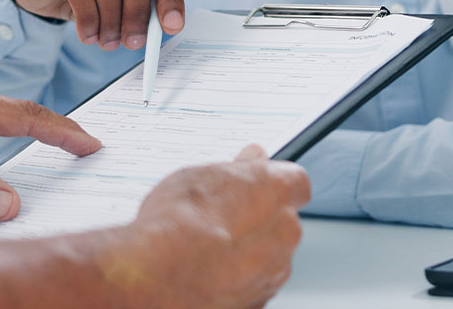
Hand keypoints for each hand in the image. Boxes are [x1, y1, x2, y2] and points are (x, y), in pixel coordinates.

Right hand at [98, 145, 310, 308]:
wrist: (157, 275)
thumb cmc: (177, 223)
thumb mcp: (200, 176)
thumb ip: (238, 168)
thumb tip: (252, 159)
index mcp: (277, 192)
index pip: (295, 181)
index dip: (271, 183)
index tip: (253, 184)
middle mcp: (285, 233)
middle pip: (282, 220)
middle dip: (259, 219)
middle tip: (221, 218)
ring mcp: (274, 271)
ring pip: (269, 255)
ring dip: (249, 252)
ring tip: (208, 249)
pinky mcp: (259, 301)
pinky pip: (254, 284)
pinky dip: (238, 279)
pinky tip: (210, 272)